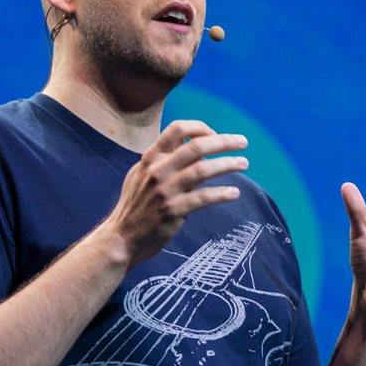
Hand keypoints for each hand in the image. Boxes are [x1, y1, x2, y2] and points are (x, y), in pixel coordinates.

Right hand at [103, 120, 248, 264]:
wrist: (121, 238)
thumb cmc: (137, 205)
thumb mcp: (143, 175)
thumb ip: (167, 161)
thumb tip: (198, 150)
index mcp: (151, 157)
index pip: (177, 129)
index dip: (200, 128)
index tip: (215, 135)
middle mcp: (158, 170)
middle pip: (196, 146)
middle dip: (224, 141)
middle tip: (243, 142)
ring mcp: (165, 190)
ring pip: (203, 170)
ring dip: (228, 164)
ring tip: (244, 163)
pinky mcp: (173, 211)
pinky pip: (203, 198)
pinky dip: (222, 193)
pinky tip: (234, 193)